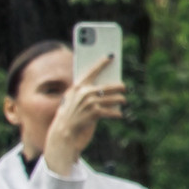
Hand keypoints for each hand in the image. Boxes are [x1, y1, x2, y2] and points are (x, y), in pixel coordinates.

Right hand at [43, 59, 124, 174]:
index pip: (92, 71)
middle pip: (107, 86)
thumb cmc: (69, 114)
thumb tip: (104, 86)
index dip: (102, 63)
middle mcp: (84, 92)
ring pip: (112, 99)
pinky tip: (119, 114)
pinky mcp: (94, 113)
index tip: (110, 56)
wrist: (64, 131)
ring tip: (123, 101)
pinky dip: (116, 113)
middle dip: (118, 87)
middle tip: (124, 87)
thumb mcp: (73, 99)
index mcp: (77, 86)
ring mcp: (89, 103)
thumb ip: (84, 91)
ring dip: (120, 100)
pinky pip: (111, 111)